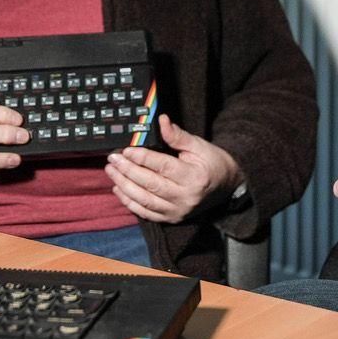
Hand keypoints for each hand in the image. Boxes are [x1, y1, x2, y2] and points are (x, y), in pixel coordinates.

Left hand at [104, 115, 242, 223]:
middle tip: (113, 159)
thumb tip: (161, 120)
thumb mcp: (198, 145)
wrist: (226, 186)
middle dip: (128, 171)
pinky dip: (129, 202)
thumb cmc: (212, 162)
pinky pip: (146, 213)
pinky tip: (119, 189)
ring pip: (144, 200)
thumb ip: (178, 136)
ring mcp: (177, 210)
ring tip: (111, 171)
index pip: (163, 167)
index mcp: (194, 177)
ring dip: (124, 186)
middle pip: (150, 184)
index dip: (142, 157)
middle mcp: (185, 197)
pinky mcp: (171, 218)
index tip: (126, 149)